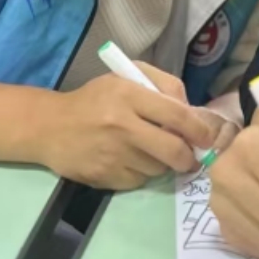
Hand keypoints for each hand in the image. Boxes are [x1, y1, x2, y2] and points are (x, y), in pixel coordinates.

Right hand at [39, 61, 227, 189]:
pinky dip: (142, 174)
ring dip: (163, 164)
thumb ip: (163, 85)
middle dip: (189, 158)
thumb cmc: (95, 99)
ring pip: (157, 168)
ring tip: (153, 152)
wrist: (49, 127)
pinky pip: (137, 181)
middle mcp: (122, 126)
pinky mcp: (102, 177)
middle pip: (172, 150)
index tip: (208, 138)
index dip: (199, 130)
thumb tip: (191, 110)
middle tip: (191, 158)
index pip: (177, 115)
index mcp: (130, 96)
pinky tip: (132, 161)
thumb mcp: (127, 77)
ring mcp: (112, 155)